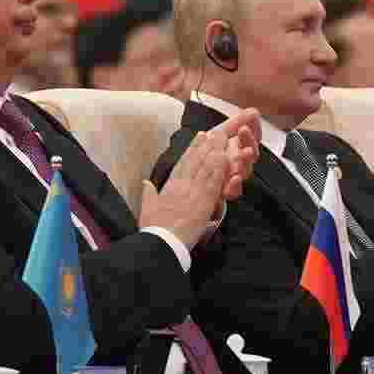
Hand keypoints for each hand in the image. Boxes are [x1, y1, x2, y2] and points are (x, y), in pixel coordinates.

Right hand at [141, 111, 253, 244]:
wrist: (162, 242)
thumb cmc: (154, 227)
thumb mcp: (147, 207)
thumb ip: (148, 193)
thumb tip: (145, 182)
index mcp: (170, 185)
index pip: (184, 162)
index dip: (193, 148)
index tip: (200, 135)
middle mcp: (183, 185)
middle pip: (198, 161)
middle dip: (208, 145)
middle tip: (217, 131)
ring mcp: (194, 193)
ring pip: (207, 168)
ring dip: (216, 153)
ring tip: (224, 140)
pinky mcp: (204, 204)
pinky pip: (214, 184)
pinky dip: (220, 171)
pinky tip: (227, 160)